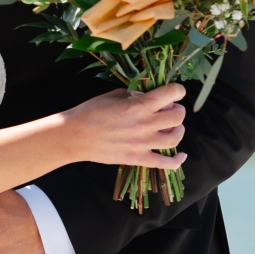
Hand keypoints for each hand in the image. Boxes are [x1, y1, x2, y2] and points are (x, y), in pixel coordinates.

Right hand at [64, 83, 187, 168]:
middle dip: (177, 109)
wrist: (73, 136)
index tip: (175, 91)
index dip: (177, 90)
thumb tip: (146, 96)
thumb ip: (133, 95)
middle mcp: (144, 125)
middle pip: (177, 116)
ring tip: (172, 127)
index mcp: (137, 106)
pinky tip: (180, 154)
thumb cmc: (88, 112)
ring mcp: (143, 144)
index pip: (170, 94)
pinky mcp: (138, 159)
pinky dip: (177, 160)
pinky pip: (166, 163)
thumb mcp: (111, 96)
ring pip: (175, 137)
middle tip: (170, 109)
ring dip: (178, 130)